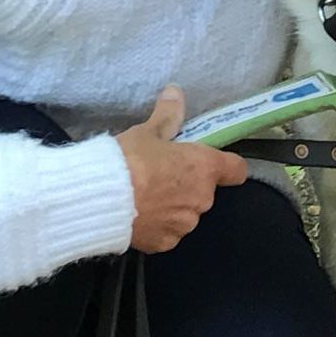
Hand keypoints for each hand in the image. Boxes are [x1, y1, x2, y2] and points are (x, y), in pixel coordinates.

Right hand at [117, 85, 247, 252]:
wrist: (99, 199)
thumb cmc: (129, 160)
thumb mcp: (146, 132)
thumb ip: (167, 115)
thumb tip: (176, 92)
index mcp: (204, 169)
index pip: (236, 170)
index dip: (226, 166)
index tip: (211, 162)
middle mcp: (202, 200)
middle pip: (205, 191)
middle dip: (188, 185)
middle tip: (162, 175)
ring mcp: (184, 225)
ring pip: (186, 214)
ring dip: (173, 207)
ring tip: (145, 197)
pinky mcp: (164, 244)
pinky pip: (167, 233)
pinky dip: (157, 226)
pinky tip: (137, 215)